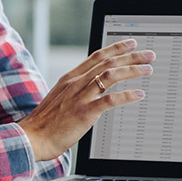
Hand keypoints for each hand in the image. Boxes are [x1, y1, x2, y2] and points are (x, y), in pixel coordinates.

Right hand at [18, 40, 153, 161]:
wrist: (32, 138)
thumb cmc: (46, 123)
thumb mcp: (60, 98)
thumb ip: (76, 90)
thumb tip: (93, 87)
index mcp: (70, 78)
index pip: (97, 56)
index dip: (116, 48)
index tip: (131, 43)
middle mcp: (76, 83)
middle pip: (108, 62)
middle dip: (131, 56)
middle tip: (149, 54)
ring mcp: (80, 97)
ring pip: (110, 75)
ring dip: (132, 70)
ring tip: (148, 69)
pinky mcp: (84, 112)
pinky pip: (110, 100)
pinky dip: (127, 95)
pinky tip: (139, 94)